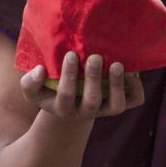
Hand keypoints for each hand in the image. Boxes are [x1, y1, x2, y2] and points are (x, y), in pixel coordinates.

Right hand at [20, 51, 144, 120]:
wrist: (72, 102)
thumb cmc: (49, 90)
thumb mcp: (33, 90)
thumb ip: (30, 82)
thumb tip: (40, 70)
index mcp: (64, 108)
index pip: (66, 96)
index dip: (68, 77)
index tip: (70, 55)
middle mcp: (86, 111)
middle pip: (92, 101)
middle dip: (94, 79)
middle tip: (95, 57)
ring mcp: (105, 109)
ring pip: (116, 105)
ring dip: (117, 85)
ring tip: (117, 64)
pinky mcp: (121, 103)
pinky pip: (134, 100)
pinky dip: (135, 86)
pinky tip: (131, 69)